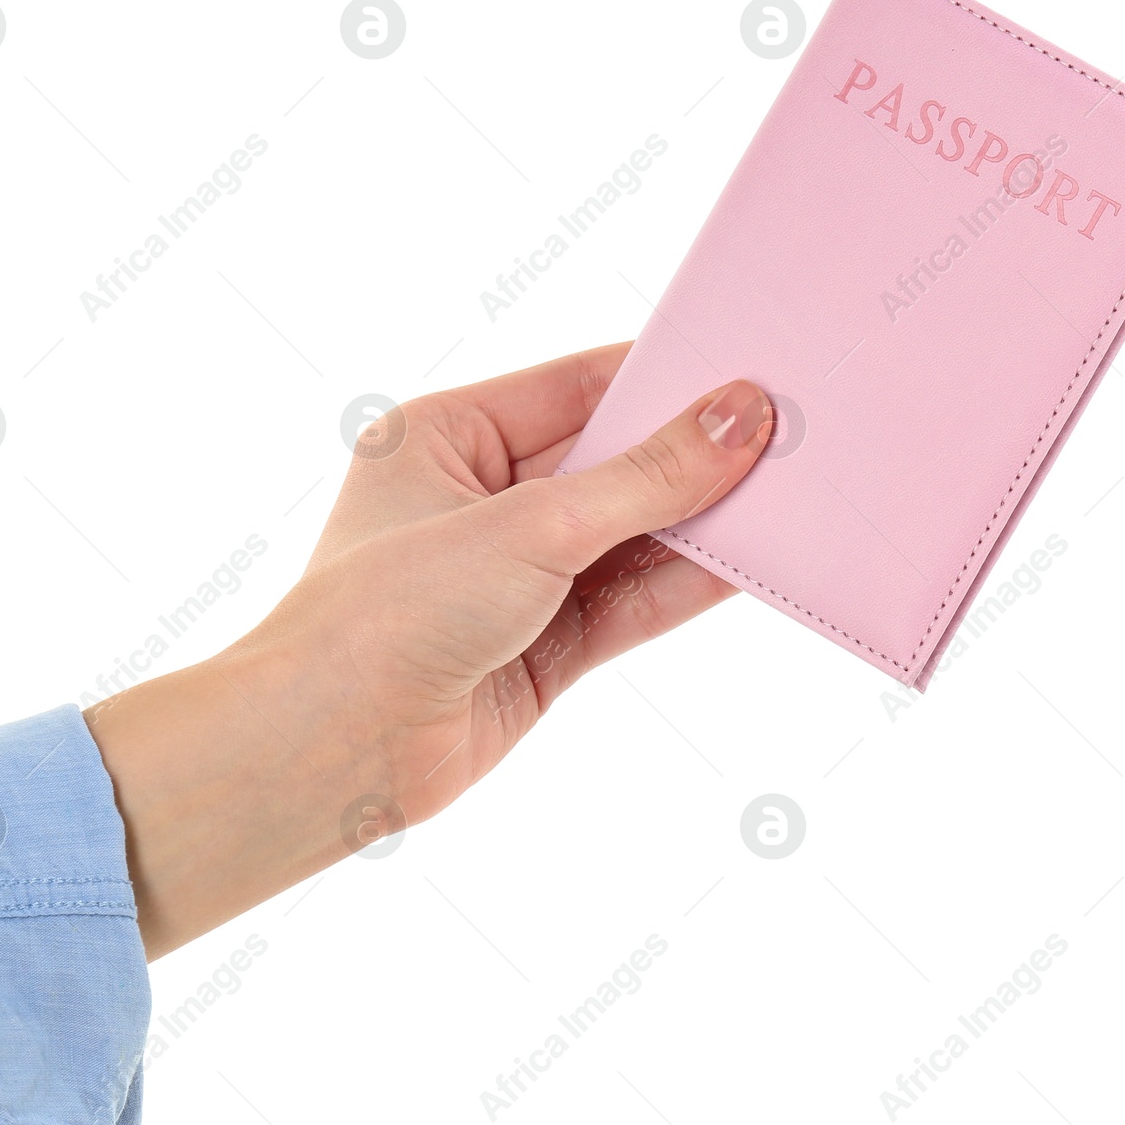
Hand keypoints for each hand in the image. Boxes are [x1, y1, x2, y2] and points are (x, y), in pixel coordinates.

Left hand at [86, 344, 771, 958]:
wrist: (333, 751)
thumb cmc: (389, 614)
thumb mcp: (531, 526)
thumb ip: (645, 478)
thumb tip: (739, 416)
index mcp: (449, 436)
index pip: (579, 387)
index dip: (665, 380)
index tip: (751, 373)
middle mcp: (481, 499)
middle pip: (612, 463)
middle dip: (693, 457)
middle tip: (789, 437)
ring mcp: (513, 577)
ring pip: (628, 537)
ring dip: (699, 524)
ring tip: (791, 497)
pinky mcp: (541, 646)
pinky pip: (627, 602)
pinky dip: (683, 585)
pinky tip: (749, 563)